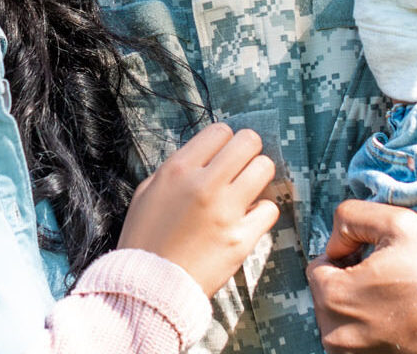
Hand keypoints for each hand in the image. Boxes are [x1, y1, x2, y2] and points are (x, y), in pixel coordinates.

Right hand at [118, 122, 279, 295]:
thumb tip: (206, 156)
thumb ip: (177, 170)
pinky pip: (269, 209)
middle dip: (248, 151)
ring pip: (265, 168)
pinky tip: (247, 218)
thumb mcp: (148, 192)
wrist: (149, 285)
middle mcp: (204, 184)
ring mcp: (225, 211)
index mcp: (178, 170)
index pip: (220, 131)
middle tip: (241, 167)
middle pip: (248, 142)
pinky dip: (261, 212)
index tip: (222, 155)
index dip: (224, 141)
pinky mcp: (241, 238)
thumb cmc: (146, 238)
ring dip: (258, 177)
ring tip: (247, 190)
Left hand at [306, 200, 416, 353]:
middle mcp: (335, 332)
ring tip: (394, 296)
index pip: (318, 266)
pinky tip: (396, 316)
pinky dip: (369, 326)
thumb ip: (352, 216)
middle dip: (349, 280)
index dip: (345, 254)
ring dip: (358, 304)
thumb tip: (336, 239)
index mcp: (333, 296)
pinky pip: (356, 338)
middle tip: (386, 275)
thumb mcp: (398, 222)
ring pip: (340, 318)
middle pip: (327, 294)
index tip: (373, 255)